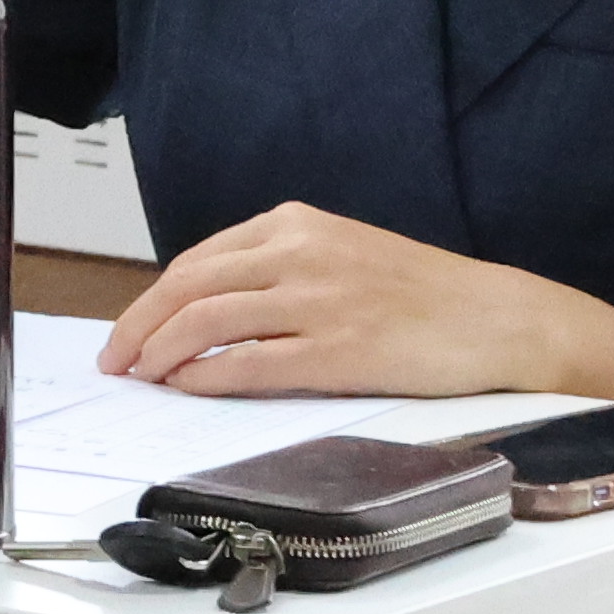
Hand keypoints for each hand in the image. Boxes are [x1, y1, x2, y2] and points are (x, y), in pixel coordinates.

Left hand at [100, 205, 590, 401]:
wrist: (499, 318)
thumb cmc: (423, 294)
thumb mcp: (342, 254)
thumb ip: (278, 270)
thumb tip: (205, 309)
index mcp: (296, 225)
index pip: (198, 261)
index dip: (151, 299)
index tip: (129, 329)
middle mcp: (301, 253)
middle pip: (187, 286)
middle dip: (138, 326)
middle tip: (114, 360)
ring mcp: (319, 300)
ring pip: (206, 321)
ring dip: (160, 353)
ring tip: (142, 379)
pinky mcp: (339, 349)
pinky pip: (249, 363)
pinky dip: (205, 377)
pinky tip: (188, 389)